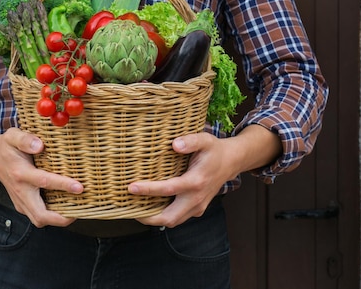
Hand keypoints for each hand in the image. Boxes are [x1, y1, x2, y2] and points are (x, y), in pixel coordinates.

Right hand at [0, 118, 82, 227]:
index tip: (80, 187)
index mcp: (20, 173)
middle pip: (40, 215)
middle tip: (81, 211)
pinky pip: (38, 216)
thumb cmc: (7, 146)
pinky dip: (52, 216)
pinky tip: (66, 208)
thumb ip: (26, 139)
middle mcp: (20, 191)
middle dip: (62, 218)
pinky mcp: (22, 206)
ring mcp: (20, 202)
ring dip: (58, 219)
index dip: (63, 185)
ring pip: (39, 220)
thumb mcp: (13, 136)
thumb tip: (40, 145)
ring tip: (77, 211)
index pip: (44, 182)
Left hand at [128, 125, 280, 227]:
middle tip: (129, 209)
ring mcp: (198, 206)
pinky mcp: (197, 209)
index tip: (131, 187)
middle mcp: (197, 198)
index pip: (168, 189)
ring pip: (173, 221)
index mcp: (196, 181)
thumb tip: (174, 145)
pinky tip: (151, 206)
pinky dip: (164, 216)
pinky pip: (178, 217)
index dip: (148, 190)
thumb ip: (190, 141)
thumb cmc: (214, 150)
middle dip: (148, 218)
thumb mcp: (204, 139)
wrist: (231, 162)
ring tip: (136, 210)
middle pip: (170, 218)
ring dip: (154, 219)